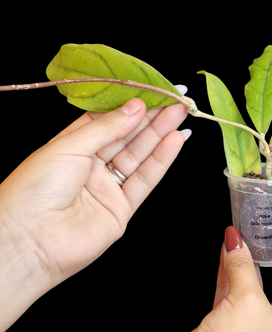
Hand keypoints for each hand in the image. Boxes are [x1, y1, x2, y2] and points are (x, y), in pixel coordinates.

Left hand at [0, 97, 188, 331]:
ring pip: (139, 156)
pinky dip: (161, 160)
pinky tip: (175, 141)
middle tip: (175, 100)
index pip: (108, 120)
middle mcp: (91, 165)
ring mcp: (108, 187)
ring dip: (161, 135)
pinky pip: (145, 180)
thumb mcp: (69, 147)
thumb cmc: (36, 188)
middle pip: (127, 137)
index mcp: (73, 146)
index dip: (130, 106)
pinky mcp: (122, 208)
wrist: (29, 240)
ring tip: (180, 115)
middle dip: (152, 118)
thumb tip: (136, 107)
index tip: (152, 92)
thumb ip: (107, 127)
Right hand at [137, 224, 271, 331]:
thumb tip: (236, 240)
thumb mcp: (245, 302)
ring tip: (251, 235)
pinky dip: (229, 270)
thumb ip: (242, 266)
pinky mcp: (226, 322)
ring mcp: (250, 324)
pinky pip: (232, 289)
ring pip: (256, 284)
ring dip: (252, 260)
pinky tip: (226, 252)